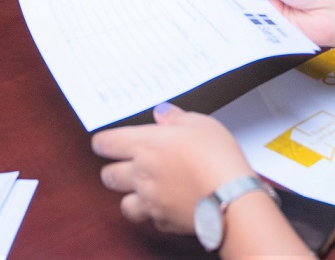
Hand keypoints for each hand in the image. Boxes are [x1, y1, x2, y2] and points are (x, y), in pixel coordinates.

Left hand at [93, 105, 257, 236]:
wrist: (231, 197)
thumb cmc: (217, 157)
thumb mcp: (200, 123)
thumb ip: (175, 118)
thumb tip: (162, 113)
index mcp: (145, 145)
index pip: (106, 143)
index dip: (103, 142)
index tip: (104, 143)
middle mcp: (141, 174)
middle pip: (108, 176)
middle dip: (113, 170)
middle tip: (125, 166)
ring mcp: (150, 201)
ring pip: (124, 203)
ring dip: (130, 197)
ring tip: (143, 190)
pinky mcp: (164, 221)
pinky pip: (150, 220)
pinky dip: (154, 214)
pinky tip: (166, 206)